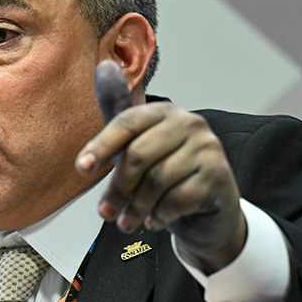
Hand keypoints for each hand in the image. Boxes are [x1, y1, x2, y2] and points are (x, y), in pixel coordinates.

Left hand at [76, 102, 246, 272]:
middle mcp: (190, 124)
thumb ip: (117, 122)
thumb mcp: (138, 150)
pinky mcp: (218, 175)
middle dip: (118, 187)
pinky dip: (160, 215)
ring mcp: (208, 148)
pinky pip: (177, 199)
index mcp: (165, 112)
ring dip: (137, 208)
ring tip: (128, 222)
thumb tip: (101, 79)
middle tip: (105, 212)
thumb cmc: (169, 177)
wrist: (209, 212)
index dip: (102, 145)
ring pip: (157, 180)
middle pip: (139, 154)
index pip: (127, 122)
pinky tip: (157, 220)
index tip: (82, 167)